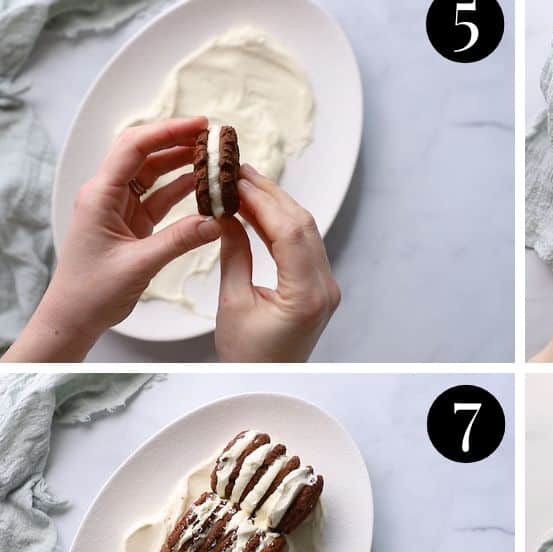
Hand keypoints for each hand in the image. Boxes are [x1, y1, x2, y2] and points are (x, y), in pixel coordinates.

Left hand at [3, 117, 220, 361]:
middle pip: (144, 154)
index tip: (201, 125)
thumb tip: (217, 221)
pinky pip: (159, 198)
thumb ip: (179, 240)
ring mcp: (119, 208)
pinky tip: (202, 186)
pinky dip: (180, 190)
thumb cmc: (92, 292)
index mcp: (100, 195)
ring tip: (212, 158)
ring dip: (182, 164)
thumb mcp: (139, 265)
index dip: (168, 132)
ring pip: (153, 174)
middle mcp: (107, 194)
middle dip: (177, 142)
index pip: (134, 148)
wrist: (74, 317)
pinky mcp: (131, 223)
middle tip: (212, 137)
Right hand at [214, 165, 340, 361]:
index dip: (261, 199)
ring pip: (305, 230)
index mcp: (307, 295)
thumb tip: (226, 214)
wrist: (268, 380)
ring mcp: (326, 286)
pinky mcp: (319, 286)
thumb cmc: (249, 356)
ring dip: (275, 204)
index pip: (288, 232)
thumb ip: (234, 254)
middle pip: (302, 225)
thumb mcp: (232, 303)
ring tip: (244, 184)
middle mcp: (325, 288)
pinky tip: (257, 210)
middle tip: (238, 171)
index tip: (236, 178)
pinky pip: (304, 244)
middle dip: (269, 193)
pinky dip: (280, 223)